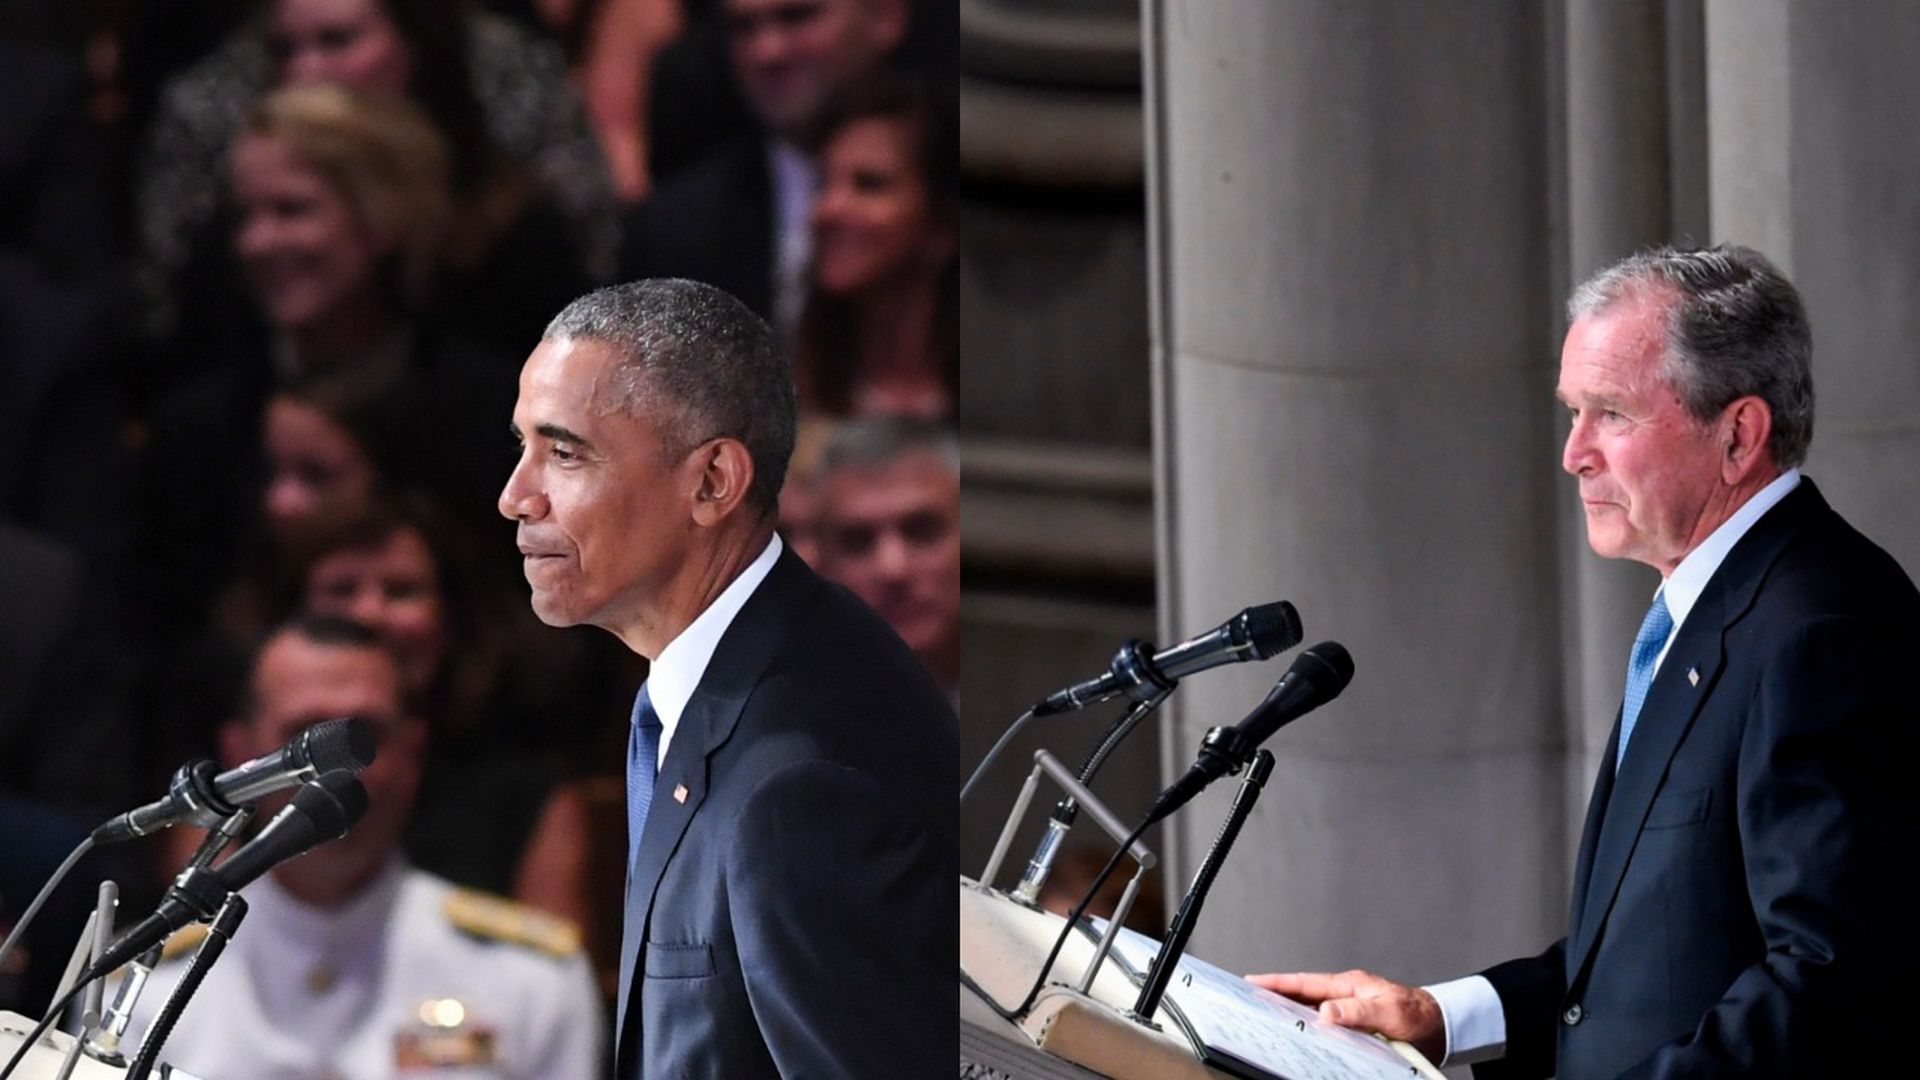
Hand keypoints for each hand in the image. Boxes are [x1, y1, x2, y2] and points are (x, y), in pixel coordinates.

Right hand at [1247, 969, 1445, 1063]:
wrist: (1440, 1025)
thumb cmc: (1416, 1014)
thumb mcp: (1386, 1011)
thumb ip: (1355, 1010)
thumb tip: (1324, 1010)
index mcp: (1348, 985)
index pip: (1305, 983)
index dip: (1277, 982)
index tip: (1252, 981)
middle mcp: (1345, 994)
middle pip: (1302, 994)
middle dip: (1275, 994)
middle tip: (1250, 997)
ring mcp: (1349, 1008)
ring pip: (1312, 1008)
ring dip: (1291, 1011)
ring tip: (1268, 1016)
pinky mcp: (1356, 1024)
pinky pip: (1325, 1023)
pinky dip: (1310, 1025)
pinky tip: (1302, 1034)